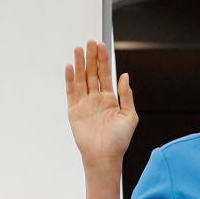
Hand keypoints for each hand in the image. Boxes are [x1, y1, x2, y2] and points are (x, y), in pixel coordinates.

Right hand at [65, 41, 137, 166]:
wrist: (105, 156)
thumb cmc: (120, 140)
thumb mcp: (130, 115)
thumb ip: (126, 95)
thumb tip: (125, 76)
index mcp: (111, 99)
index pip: (106, 75)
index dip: (104, 60)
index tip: (101, 46)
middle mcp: (97, 99)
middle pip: (93, 74)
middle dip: (92, 58)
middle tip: (90, 42)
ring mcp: (84, 104)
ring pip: (81, 79)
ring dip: (80, 64)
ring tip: (79, 49)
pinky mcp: (74, 111)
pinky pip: (71, 92)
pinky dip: (70, 79)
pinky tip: (71, 67)